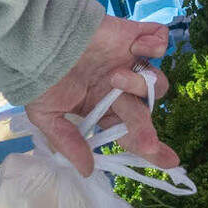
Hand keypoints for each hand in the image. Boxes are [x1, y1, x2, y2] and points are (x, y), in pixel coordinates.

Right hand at [30, 15, 173, 174]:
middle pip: (145, 111)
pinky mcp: (133, 37)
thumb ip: (69, 143)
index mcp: (103, 108)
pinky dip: (157, 45)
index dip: (151, 148)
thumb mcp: (46, 115)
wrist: (37, 36)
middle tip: (146, 140)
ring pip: (157, 81)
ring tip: (116, 75)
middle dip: (145, 128)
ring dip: (141, 83)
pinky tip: (138, 47)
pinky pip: (161, 41)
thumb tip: (87, 171)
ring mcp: (129, 61)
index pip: (131, 132)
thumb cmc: (39, 75)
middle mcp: (120, 88)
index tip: (170, 162)